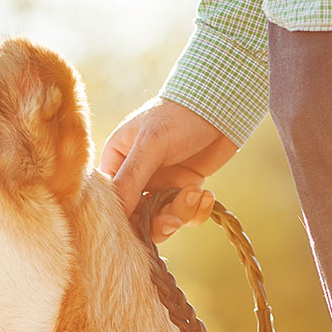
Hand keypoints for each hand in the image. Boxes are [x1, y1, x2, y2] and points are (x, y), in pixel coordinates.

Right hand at [98, 98, 236, 241]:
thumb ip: (131, 178)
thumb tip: (116, 212)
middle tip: (173, 220)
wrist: (218, 105)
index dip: (124, 218)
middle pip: (137, 217)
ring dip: (182, 212)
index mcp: (117, 162)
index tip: (140, 226)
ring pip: (164, 219)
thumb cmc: (178, 117)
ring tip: (196, 192)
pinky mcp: (183, 190)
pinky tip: (206, 194)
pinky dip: (198, 211)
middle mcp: (136, 177)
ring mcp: (160, 185)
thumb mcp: (150, 144)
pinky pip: (186, 215)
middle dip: (157, 221)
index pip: (112, 201)